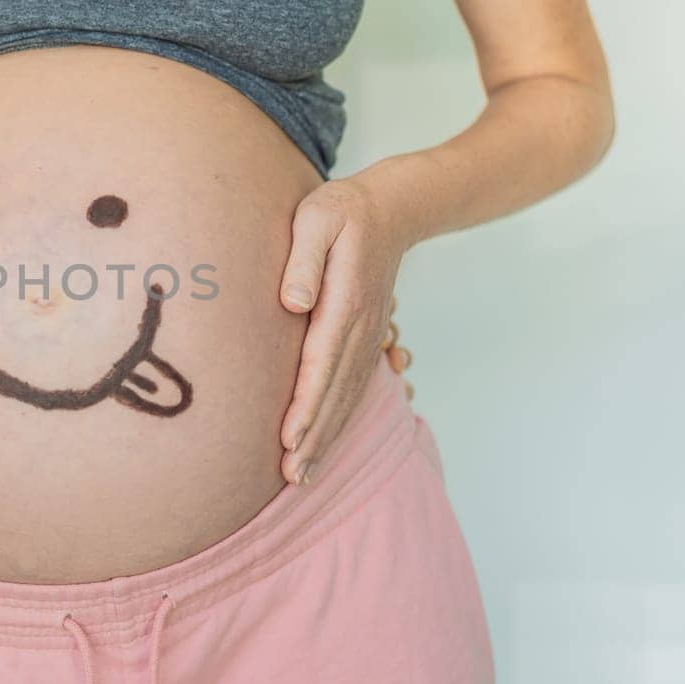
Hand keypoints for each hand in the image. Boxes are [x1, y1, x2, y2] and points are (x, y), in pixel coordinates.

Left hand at [276, 177, 414, 485]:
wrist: (394, 207)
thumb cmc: (344, 210)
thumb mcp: (318, 218)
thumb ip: (303, 258)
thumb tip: (293, 302)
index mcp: (345, 303)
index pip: (321, 365)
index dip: (306, 406)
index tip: (290, 440)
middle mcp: (361, 327)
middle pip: (336, 392)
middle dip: (315, 437)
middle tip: (294, 477)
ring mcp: (369, 335)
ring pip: (348, 395)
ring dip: (328, 434)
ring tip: (306, 472)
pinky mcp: (369, 337)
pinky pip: (356, 384)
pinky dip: (341, 415)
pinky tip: (328, 439)